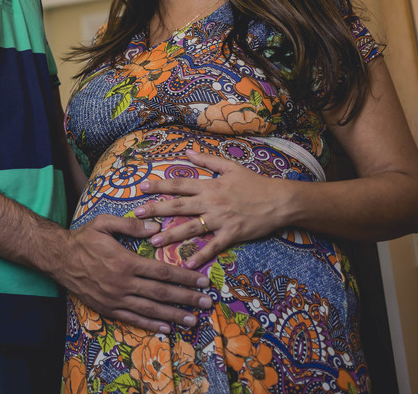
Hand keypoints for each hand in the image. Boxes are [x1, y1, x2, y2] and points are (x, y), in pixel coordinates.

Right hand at [57, 215, 212, 333]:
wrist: (58, 258)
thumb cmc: (83, 239)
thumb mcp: (104, 223)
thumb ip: (131, 225)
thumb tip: (157, 228)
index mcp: (126, 262)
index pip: (163, 271)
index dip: (185, 277)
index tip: (202, 280)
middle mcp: (123, 283)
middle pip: (162, 293)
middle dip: (187, 298)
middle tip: (207, 302)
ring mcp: (116, 298)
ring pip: (151, 309)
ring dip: (174, 315)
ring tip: (193, 320)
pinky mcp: (107, 308)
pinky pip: (133, 319)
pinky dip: (151, 325)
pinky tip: (166, 328)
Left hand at [134, 149, 288, 268]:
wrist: (280, 200)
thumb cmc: (255, 183)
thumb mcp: (230, 167)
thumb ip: (207, 160)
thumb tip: (187, 152)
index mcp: (209, 185)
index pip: (179, 184)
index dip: (159, 185)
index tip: (141, 188)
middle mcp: (211, 202)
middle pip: (178, 205)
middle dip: (156, 210)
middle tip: (137, 215)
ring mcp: (221, 219)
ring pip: (191, 227)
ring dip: (171, 235)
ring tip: (153, 241)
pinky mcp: (232, 234)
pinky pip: (213, 246)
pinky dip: (201, 255)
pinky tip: (187, 264)